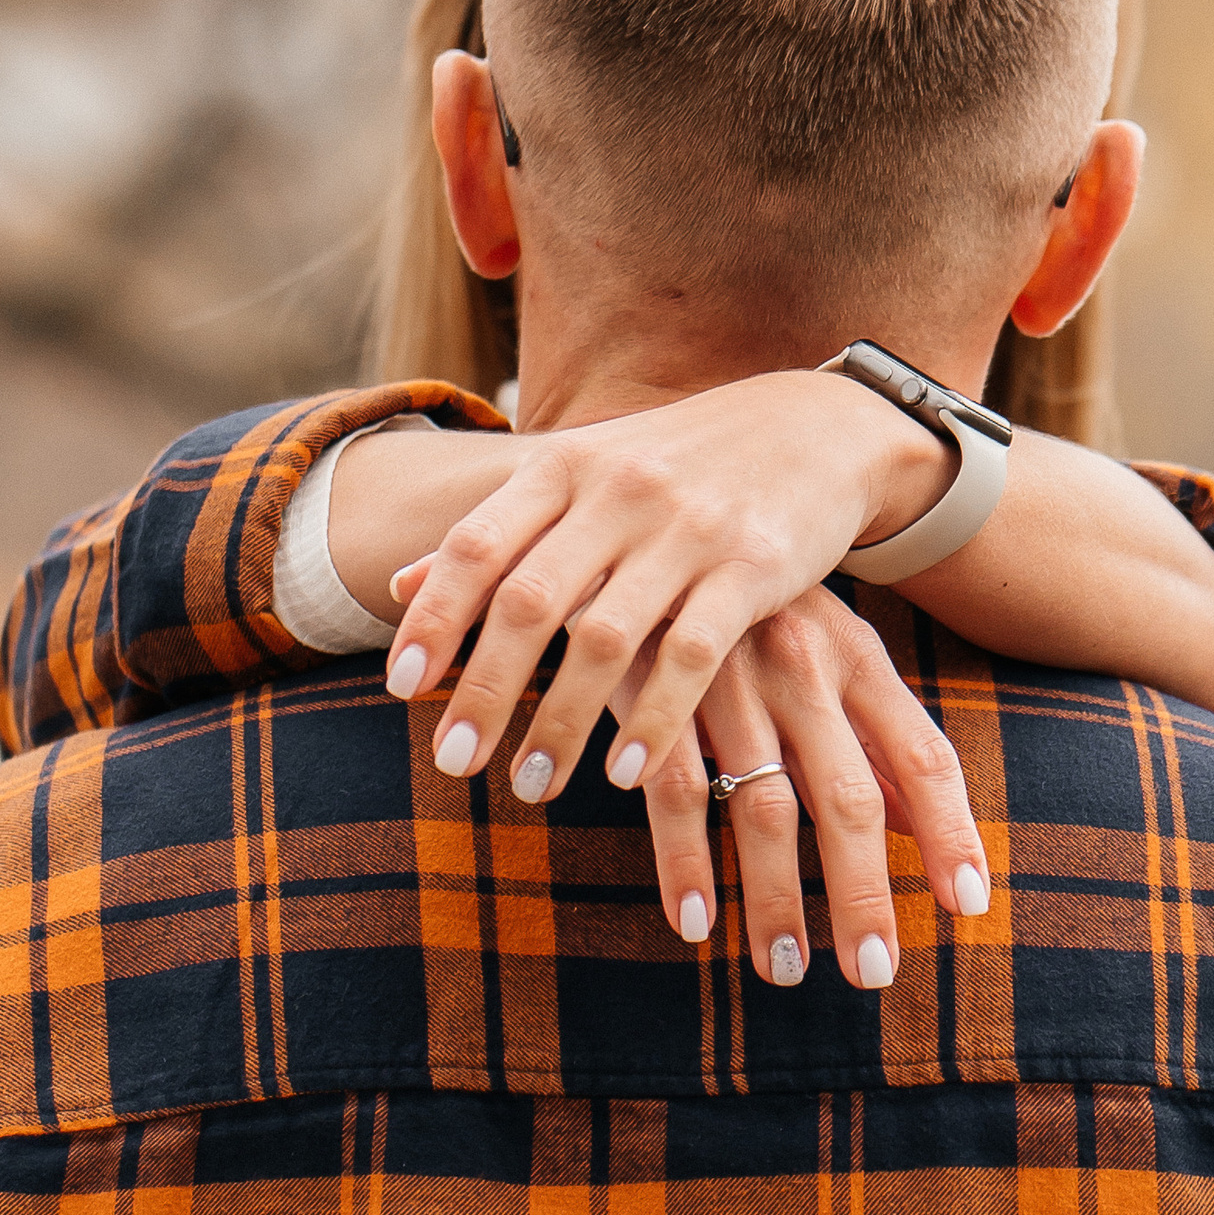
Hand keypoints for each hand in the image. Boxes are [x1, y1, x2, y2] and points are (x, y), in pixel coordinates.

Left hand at [365, 370, 950, 794]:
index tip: (402, 687)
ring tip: (530, 787)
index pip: (478, 544)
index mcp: (565, 466)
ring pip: (605, 638)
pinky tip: (623, 773)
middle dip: (485, 689)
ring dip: (560, 723)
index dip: (434, 617)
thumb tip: (397, 586)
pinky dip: (654, 719)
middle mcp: (619, 492)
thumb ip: (499, 531)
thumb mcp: (584, 476)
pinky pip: (692, 656)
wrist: (815, 426)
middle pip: (530, 601)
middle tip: (452, 762)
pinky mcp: (755, 567)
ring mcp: (689, 529)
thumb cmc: (679, 464)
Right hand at [618, 591, 990, 987]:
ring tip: (785, 969)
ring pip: (762, 810)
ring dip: (775, 899)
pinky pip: (673, 795)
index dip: (951, 833)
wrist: (639, 522)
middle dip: (864, 894)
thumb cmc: (747, 602)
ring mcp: (727, 684)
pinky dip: (685, 865)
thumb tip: (922, 825)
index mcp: (856, 655)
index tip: (969, 907)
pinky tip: (697, 924)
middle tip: (876, 972)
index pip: (925, 755)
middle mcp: (802, 669)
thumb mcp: (825, 646)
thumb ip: (872, 734)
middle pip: (849, 801)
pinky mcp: (653, 696)